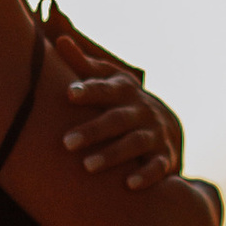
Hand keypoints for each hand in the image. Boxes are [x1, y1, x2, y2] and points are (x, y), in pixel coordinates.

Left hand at [48, 5, 184, 191]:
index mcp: (125, 91)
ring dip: (113, 154)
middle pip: (117, 119)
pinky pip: (157, 166)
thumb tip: (59, 40)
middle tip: (66, 142)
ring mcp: (155, 133)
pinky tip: (128, 185)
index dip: (89, 91)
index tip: (69, 94)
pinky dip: (145, 175)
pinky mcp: (164, 157)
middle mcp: (141, 110)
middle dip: (93, 131)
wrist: (166, 125)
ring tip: (87, 166)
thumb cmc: (123, 101)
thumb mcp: (109, 79)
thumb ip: (84, 65)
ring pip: (135, 143)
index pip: (105, 89)